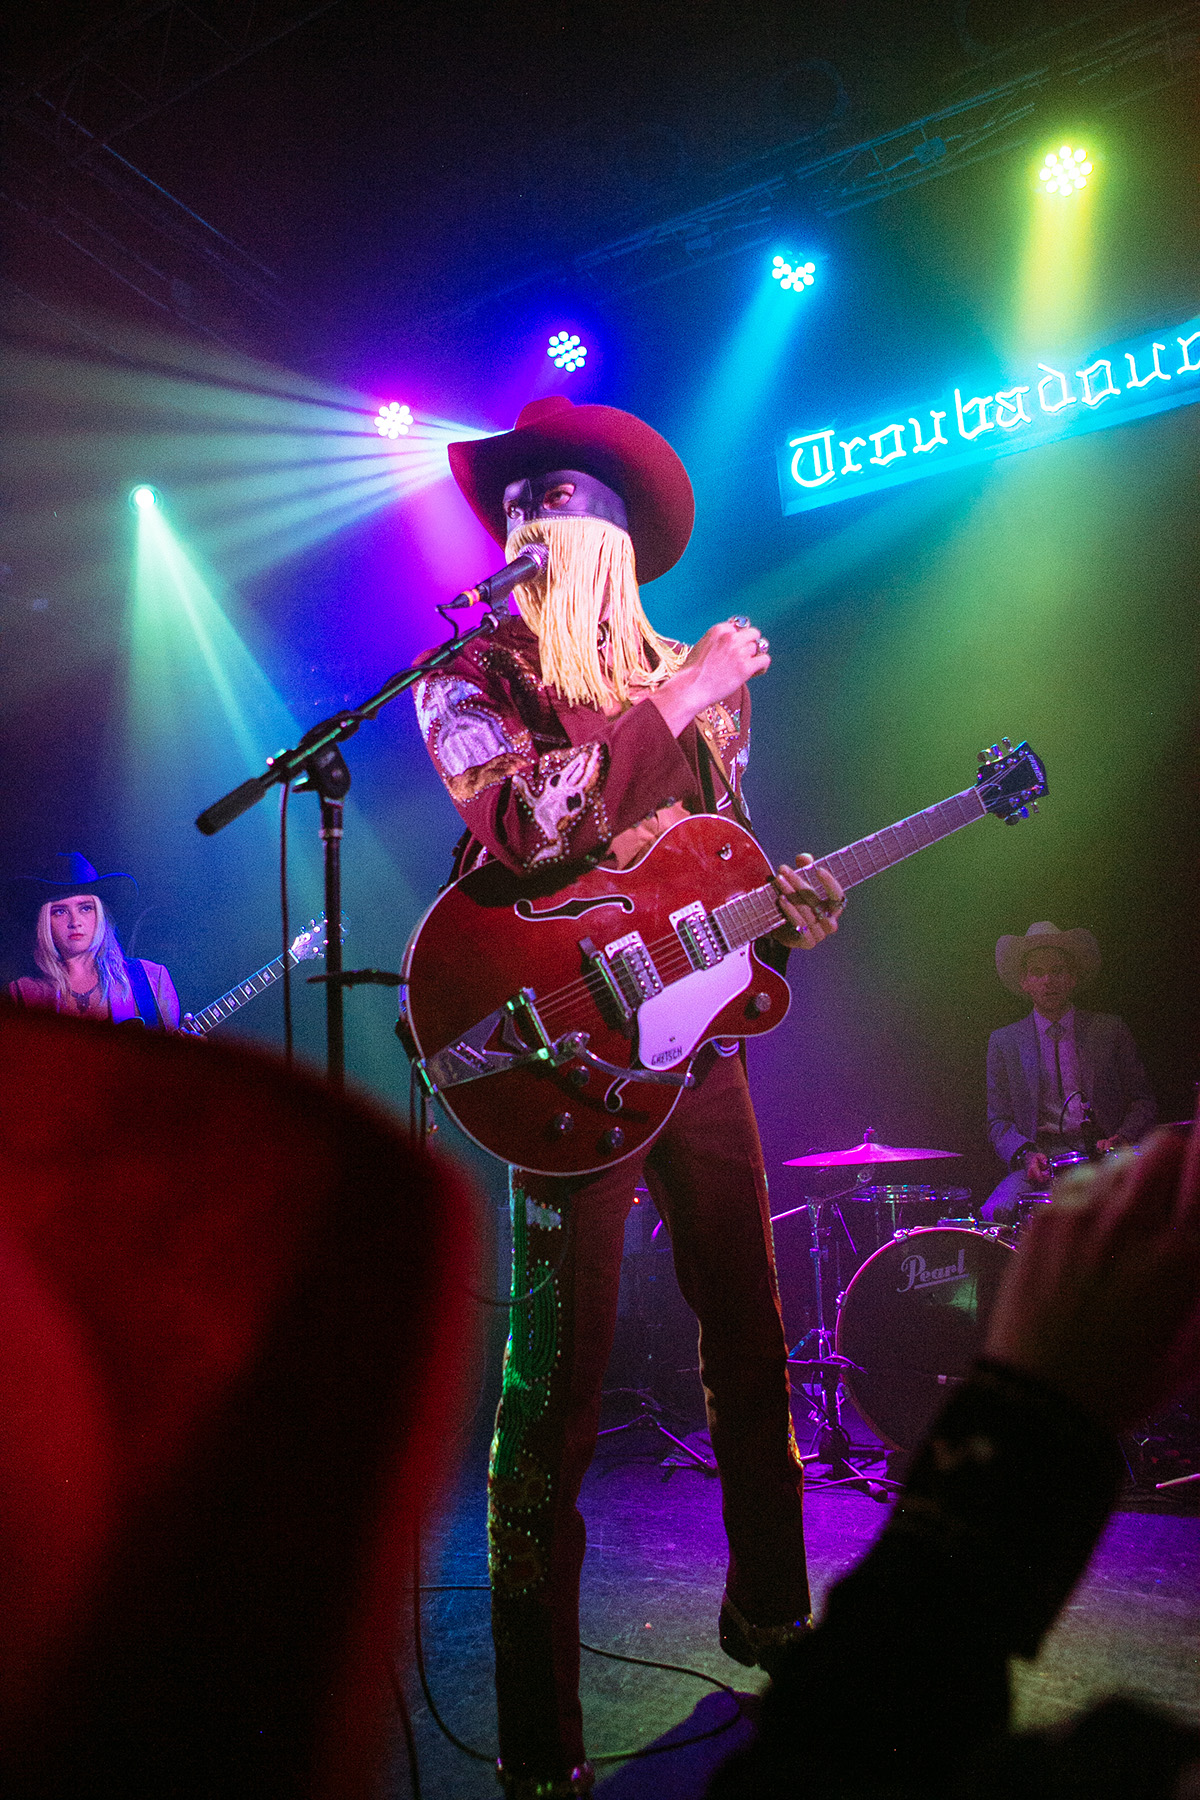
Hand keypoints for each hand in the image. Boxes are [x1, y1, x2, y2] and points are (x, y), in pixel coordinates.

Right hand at [650, 617, 769, 736]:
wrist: (690, 687)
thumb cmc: (692, 672)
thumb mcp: (702, 646)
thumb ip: (718, 641)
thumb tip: (732, 644)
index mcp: (719, 630)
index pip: (739, 627)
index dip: (738, 639)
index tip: (734, 650)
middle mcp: (730, 637)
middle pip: (753, 634)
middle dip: (750, 644)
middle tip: (745, 657)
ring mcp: (739, 651)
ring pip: (758, 647)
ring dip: (754, 657)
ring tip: (746, 668)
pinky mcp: (746, 667)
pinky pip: (764, 660)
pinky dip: (762, 666)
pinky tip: (755, 673)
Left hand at [772, 855, 843, 949]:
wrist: (783, 928)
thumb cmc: (797, 902)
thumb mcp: (800, 883)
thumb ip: (804, 868)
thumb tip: (804, 858)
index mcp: (835, 908)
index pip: (838, 896)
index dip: (830, 884)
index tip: (819, 870)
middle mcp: (831, 922)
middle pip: (816, 901)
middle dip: (798, 883)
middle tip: (784, 870)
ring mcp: (820, 934)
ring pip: (806, 913)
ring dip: (791, 894)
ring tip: (778, 881)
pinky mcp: (807, 942)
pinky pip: (800, 926)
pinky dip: (790, 911)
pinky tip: (781, 899)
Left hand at [984, 1123, 1199, 1427]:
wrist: (1040, 1397)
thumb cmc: (1123, 1384)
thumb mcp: (1188, 1351)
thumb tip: (1193, 1247)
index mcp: (1180, 1260)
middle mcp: (1132, 1225)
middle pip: (1165, 1145)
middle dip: (1178, 1158)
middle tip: (1177, 1187)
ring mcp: (1081, 1216)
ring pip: (1120, 1158)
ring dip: (1136, 1175)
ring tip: (1133, 1212)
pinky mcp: (1043, 1219)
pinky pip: (1079, 1180)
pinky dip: (1095, 1192)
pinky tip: (1094, 1226)